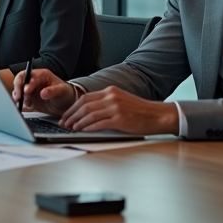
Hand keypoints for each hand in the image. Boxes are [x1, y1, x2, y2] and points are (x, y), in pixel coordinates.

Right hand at [12, 67, 77, 116]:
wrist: (66, 104)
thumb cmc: (65, 93)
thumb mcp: (61, 90)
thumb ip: (52, 91)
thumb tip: (43, 93)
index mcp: (41, 75)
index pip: (29, 75)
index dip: (26, 83)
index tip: (26, 91)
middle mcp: (33, 81)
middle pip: (20, 81)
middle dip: (17, 88)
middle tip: (18, 97)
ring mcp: (31, 90)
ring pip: (18, 90)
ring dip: (17, 96)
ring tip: (19, 102)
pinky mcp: (30, 99)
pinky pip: (21, 100)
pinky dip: (19, 103)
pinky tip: (22, 106)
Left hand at [58, 87, 178, 134]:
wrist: (158, 115)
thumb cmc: (140, 112)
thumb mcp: (121, 101)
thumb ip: (105, 103)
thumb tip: (87, 113)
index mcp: (110, 91)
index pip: (85, 98)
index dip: (73, 107)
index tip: (66, 115)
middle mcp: (111, 97)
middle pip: (84, 105)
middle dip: (71, 115)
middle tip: (64, 123)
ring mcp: (116, 107)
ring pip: (89, 114)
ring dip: (77, 122)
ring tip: (71, 128)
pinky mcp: (120, 118)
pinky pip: (99, 123)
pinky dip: (88, 127)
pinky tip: (82, 131)